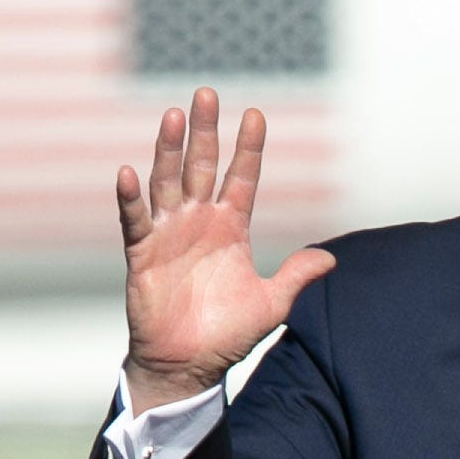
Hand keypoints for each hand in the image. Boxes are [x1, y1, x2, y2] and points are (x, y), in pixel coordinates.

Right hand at [116, 87, 337, 412]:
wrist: (189, 365)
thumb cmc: (227, 334)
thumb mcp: (271, 303)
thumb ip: (297, 276)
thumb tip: (331, 259)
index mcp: (231, 228)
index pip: (241, 178)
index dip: (248, 148)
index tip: (256, 114)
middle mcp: (199, 222)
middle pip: (201, 166)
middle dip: (204, 131)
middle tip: (206, 93)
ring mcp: (169, 234)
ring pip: (168, 182)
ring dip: (168, 150)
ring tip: (173, 116)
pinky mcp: (143, 254)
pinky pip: (136, 221)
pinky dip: (130, 198)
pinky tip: (128, 172)